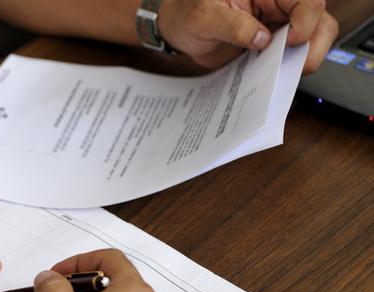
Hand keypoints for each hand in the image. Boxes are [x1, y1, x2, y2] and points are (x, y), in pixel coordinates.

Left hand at [158, 0, 338, 72]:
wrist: (178, 30)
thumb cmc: (188, 14)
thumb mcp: (204, 17)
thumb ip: (233, 26)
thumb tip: (261, 39)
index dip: (307, 20)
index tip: (291, 40)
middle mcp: (278, 3)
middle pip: (318, 18)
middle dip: (316, 42)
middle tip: (300, 66)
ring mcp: (278, 23)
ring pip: (313, 36)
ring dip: (306, 57)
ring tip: (288, 74)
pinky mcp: (272, 43)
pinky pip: (291, 54)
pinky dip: (288, 68)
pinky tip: (275, 79)